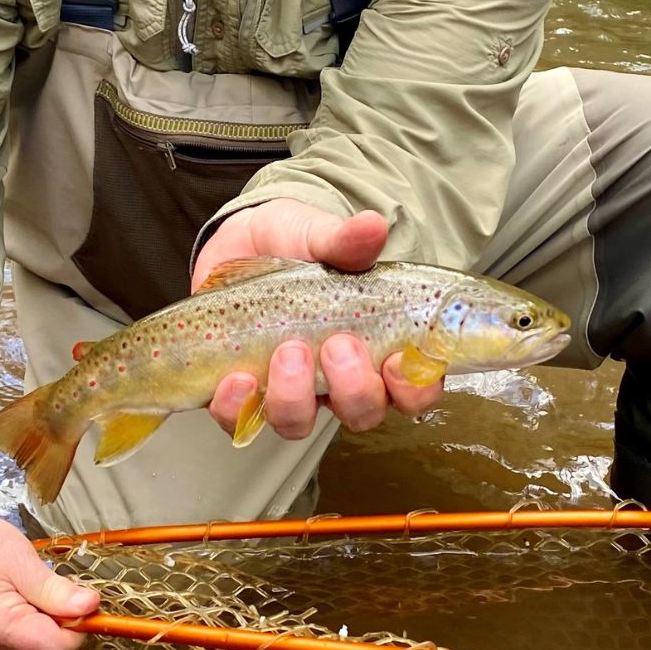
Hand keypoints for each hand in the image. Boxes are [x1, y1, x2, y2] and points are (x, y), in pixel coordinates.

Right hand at [0, 513, 98, 649]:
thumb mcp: (21, 560)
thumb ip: (55, 591)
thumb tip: (89, 608)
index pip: (55, 649)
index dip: (76, 626)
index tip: (82, 600)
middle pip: (42, 647)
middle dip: (56, 619)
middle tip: (47, 583)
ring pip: (27, 642)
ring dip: (38, 616)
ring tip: (24, 582)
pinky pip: (9, 636)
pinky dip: (20, 616)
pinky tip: (11, 589)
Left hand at [193, 200, 444, 441]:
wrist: (242, 238)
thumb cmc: (296, 243)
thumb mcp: (322, 234)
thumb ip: (347, 239)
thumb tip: (372, 227)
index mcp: (375, 346)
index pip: (413, 390)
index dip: (413, 388)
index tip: (398, 361)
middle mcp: (336, 378)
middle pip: (361, 412)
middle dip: (353, 388)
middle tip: (338, 345)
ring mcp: (289, 387)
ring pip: (299, 422)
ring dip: (294, 395)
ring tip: (288, 350)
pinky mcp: (242, 389)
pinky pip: (240, 418)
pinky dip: (237, 406)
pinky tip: (237, 379)